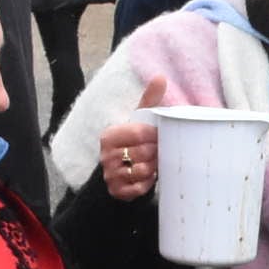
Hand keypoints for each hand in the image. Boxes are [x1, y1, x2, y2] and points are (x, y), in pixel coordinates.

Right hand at [95, 77, 167, 202]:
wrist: (117, 173)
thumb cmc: (131, 143)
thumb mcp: (137, 121)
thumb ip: (148, 101)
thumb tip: (160, 77)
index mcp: (109, 136)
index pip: (139, 133)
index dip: (155, 135)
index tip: (162, 136)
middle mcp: (106, 156)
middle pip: (144, 153)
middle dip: (156, 152)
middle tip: (161, 151)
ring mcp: (110, 175)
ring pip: (143, 171)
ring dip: (154, 167)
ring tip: (155, 162)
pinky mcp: (117, 191)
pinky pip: (140, 188)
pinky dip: (149, 183)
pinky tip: (149, 176)